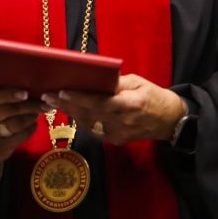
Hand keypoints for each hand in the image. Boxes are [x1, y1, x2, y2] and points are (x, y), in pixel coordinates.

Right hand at [0, 88, 48, 172]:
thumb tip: (27, 88)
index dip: (9, 94)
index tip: (26, 93)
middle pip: (8, 110)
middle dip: (28, 106)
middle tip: (43, 102)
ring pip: (15, 123)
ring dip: (31, 116)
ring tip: (39, 111)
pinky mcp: (0, 148)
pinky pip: (20, 136)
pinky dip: (30, 129)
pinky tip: (34, 124)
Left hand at [42, 74, 186, 146]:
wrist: (170, 121)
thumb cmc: (154, 96)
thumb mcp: (138, 82)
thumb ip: (116, 83)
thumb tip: (96, 77)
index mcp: (130, 104)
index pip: (100, 102)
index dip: (80, 98)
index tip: (62, 91)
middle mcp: (122, 122)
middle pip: (89, 113)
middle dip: (67, 104)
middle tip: (47, 96)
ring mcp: (118, 134)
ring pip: (88, 123)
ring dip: (70, 112)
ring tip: (53, 101)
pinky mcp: (116, 140)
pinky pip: (94, 130)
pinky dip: (82, 120)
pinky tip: (71, 111)